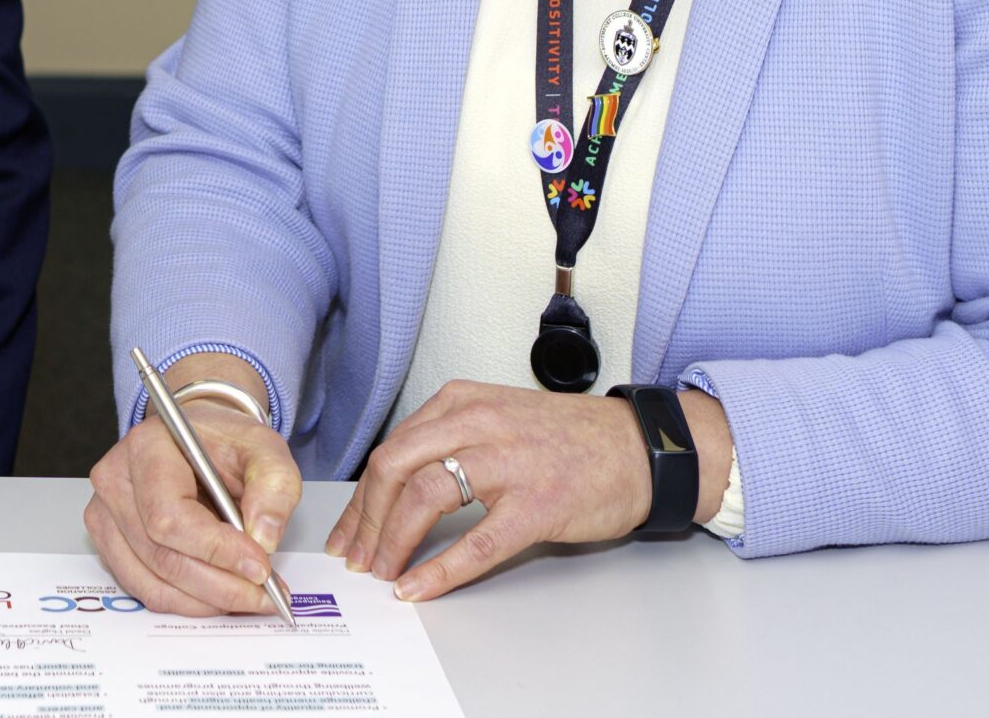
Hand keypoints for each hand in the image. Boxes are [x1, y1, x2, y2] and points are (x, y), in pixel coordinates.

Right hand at [84, 371, 299, 615]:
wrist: (199, 442)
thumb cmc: (223, 443)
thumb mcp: (264, 448)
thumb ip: (274, 485)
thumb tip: (264, 536)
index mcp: (148, 448)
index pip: (170, 516)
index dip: (216, 550)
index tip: (259, 568)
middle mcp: (116, 482)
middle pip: (162, 556)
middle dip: (220, 585)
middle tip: (264, 594)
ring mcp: (107, 516)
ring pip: (154, 582)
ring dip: (207, 601)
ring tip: (248, 597)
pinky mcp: (110, 544)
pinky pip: (147, 590)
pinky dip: (188, 602)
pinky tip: (220, 595)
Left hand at [326, 380, 728, 598]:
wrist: (641, 448)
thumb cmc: (567, 440)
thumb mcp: (496, 418)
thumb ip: (447, 440)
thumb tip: (393, 488)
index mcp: (462, 402)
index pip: (391, 449)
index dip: (360, 497)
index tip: (347, 530)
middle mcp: (478, 422)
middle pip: (394, 467)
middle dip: (365, 518)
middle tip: (356, 556)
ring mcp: (509, 462)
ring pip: (425, 496)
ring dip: (393, 540)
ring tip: (383, 571)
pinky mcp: (537, 504)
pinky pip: (476, 542)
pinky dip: (440, 568)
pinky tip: (420, 586)